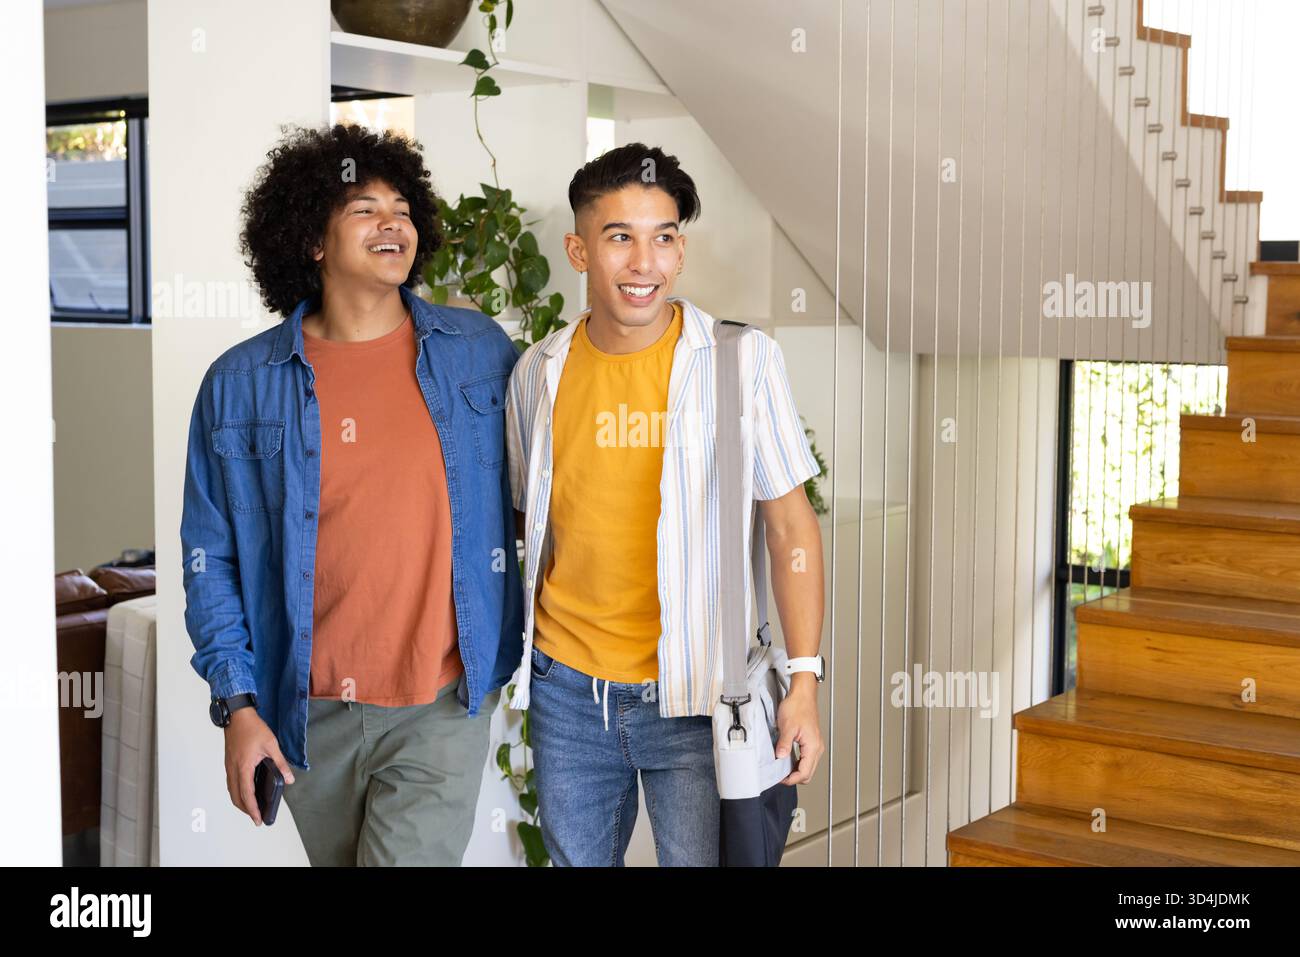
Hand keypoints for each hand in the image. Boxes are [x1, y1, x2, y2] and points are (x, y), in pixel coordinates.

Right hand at [224, 707, 294, 824]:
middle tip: (256, 816)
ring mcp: (229, 766)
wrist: (237, 715)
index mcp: (243, 766)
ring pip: (231, 790)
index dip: (252, 809)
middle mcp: (233, 769)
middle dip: (245, 809)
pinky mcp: (229, 762)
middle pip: (236, 797)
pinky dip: (237, 791)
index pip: (247, 794)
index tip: (257, 819)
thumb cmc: (252, 728)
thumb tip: (289, 779)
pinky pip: (231, 782)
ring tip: (252, 807)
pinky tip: (247, 791)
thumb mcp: (271, 745)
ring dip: (240, 801)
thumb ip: (280, 763)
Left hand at [775, 675, 822, 784]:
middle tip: (779, 777)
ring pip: (808, 767)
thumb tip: (780, 758)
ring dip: (795, 771)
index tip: (779, 779)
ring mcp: (815, 745)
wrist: (802, 694)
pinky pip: (806, 759)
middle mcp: (817, 748)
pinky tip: (787, 760)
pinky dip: (797, 763)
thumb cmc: (797, 707)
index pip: (804, 773)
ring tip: (781, 769)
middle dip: (794, 778)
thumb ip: (784, 744)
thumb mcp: (787, 726)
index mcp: (813, 747)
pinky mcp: (811, 741)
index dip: (791, 779)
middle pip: (808, 773)